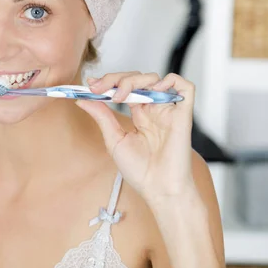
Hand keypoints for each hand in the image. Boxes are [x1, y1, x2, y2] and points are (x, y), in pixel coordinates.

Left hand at [76, 72, 195, 203]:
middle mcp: (153, 109)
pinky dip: (169, 81)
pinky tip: (152, 91)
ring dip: (134, 80)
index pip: (124, 86)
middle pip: (137, 78)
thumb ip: (101, 117)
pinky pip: (185, 86)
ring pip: (155, 78)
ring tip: (120, 96)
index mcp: (139, 114)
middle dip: (115, 78)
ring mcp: (168, 110)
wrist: (159, 190)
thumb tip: (83, 99)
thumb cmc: (140, 171)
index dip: (108, 81)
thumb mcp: (114, 140)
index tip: (90, 84)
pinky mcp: (183, 114)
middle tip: (99, 88)